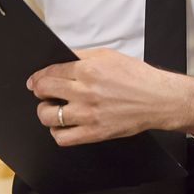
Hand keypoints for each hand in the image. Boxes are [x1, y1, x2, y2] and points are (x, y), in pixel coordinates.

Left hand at [28, 47, 193, 144]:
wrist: (158, 100)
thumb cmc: (137, 78)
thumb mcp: (109, 56)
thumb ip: (82, 57)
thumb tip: (61, 60)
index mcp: (88, 70)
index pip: (50, 72)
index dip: (38, 77)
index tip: (35, 81)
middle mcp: (86, 92)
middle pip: (44, 91)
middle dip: (39, 91)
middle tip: (43, 92)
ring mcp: (88, 114)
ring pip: (48, 116)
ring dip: (45, 112)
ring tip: (53, 109)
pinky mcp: (94, 132)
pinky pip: (63, 138)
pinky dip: (58, 132)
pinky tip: (63, 125)